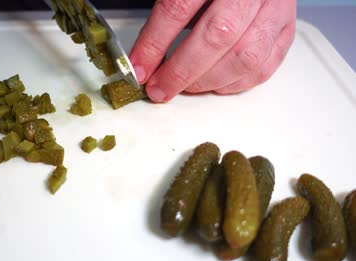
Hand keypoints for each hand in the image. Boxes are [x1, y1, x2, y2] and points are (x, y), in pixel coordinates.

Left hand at [129, 0, 295, 101]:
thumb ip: (167, 16)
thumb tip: (144, 59)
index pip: (179, 8)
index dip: (155, 44)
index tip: (140, 69)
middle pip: (217, 35)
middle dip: (181, 71)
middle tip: (160, 88)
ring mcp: (275, 8)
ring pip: (244, 57)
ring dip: (208, 81)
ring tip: (186, 87)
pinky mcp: (285, 29)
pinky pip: (263, 67)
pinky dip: (234, 84)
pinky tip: (214, 83)